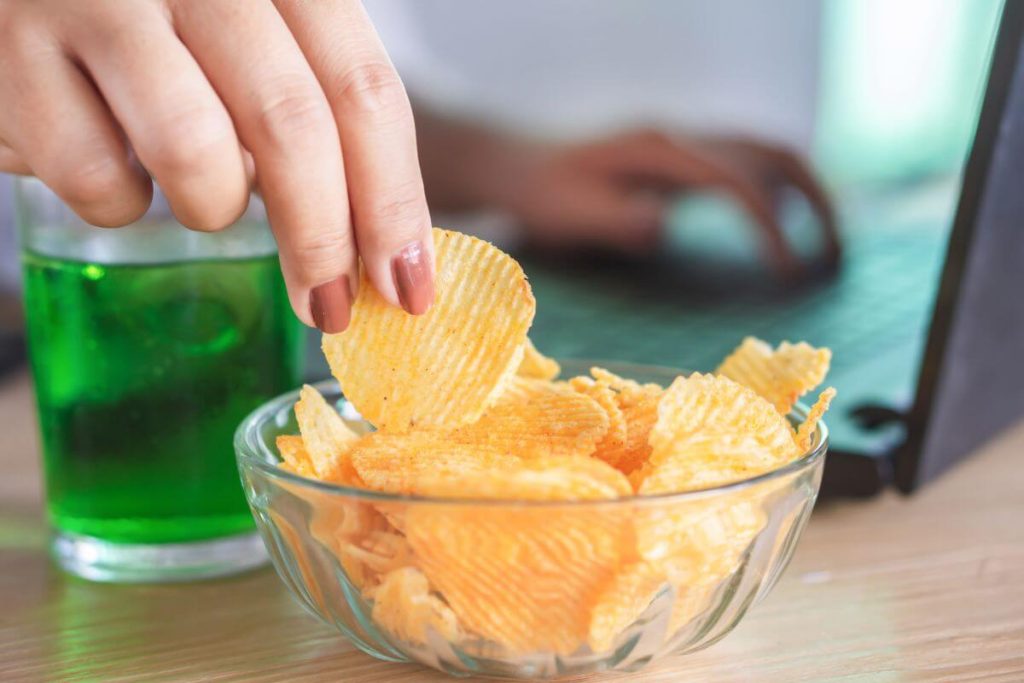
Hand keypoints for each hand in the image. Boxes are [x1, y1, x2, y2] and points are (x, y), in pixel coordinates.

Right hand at [0, 0, 434, 330]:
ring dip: (210, 208)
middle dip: (322, 240)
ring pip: (197, 154)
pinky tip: (104, 156)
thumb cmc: (157, 22)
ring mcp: (95, 0)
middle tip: (328, 307)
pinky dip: (117, 201)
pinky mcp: (10, 54)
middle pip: (293, 126)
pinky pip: (98, 177)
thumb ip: (315, 113)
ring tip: (193, 191)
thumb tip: (382, 248)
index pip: (364, 89)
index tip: (407, 285)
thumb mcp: (253, 39)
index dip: (394, 200)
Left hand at [487, 129, 839, 273]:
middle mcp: (680, 137)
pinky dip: (777, 192)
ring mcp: (684, 142)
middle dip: (813, 200)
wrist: (517, 164)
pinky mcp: (682, 157)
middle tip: (835, 254)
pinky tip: (778, 227)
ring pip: (766, 152)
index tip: (788, 271)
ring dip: (803, 192)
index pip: (735, 181)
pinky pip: (746, 164)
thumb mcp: (568, 215)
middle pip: (771, 153)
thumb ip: (614, 221)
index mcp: (658, 150)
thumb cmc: (540, 195)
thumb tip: (664, 226)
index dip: (768, 225)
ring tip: (824, 245)